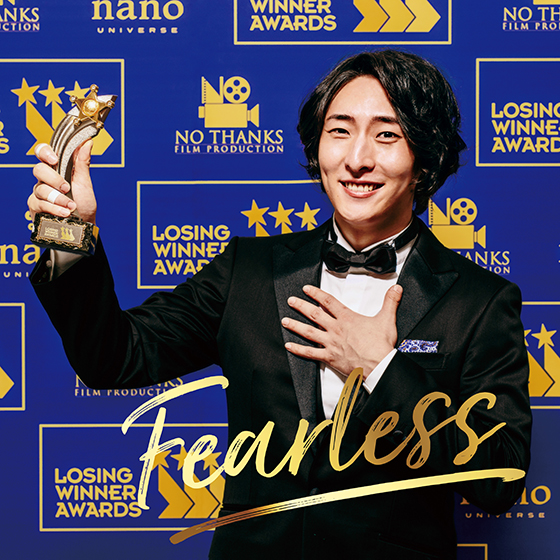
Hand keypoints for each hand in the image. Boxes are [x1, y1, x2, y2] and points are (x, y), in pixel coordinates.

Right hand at [28, 141, 96, 223]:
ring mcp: (39, 193)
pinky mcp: (36, 207)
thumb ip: (82, 163)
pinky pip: (39, 203)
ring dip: (58, 198)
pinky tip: (64, 212)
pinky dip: (54, 208)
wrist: (83, 226)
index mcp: (57, 169)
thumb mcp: (85, 183)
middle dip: (54, 179)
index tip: (54, 158)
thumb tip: (87, 142)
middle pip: (38, 169)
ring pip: (40, 188)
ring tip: (71, 206)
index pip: (43, 153)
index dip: (45, 152)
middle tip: (66, 187)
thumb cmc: (83, 205)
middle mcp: (45, 179)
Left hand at [281, 284, 402, 376]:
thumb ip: (390, 302)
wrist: (379, 366)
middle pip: (314, 314)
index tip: (306, 289)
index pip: (328, 302)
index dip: (316, 293)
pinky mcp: (329, 357)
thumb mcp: (387, 319)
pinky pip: (310, 353)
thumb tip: (396, 288)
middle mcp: (335, 329)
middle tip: (290, 301)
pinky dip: (298, 349)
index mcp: (347, 318)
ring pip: (308, 332)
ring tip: (284, 320)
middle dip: (301, 306)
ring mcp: (330, 343)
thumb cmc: (381, 345)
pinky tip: (289, 345)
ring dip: (295, 325)